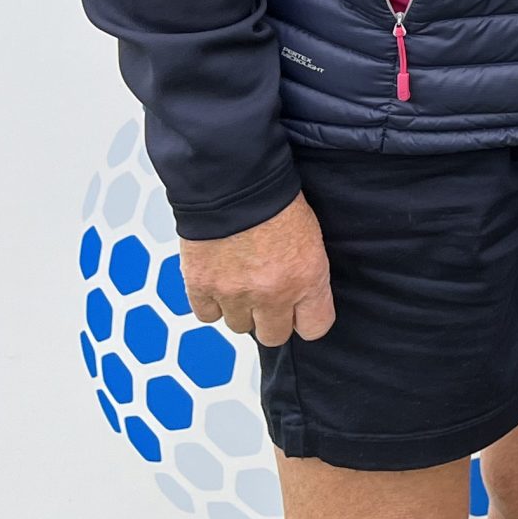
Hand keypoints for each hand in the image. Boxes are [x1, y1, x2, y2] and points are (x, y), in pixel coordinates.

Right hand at [179, 193, 335, 347]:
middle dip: (272, 320)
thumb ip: (306, 275)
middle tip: (267, 298)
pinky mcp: (201, 288)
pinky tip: (218, 282)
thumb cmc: (277, 202)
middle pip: (273, 336)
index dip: (306, 320)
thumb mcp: (311, 238)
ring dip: (240, 309)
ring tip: (241, 282)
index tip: (300, 312)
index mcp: (307, 279)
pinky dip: (211, 303)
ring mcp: (234, 294)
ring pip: (238, 327)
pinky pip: (207, 316)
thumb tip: (300, 299)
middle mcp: (272, 293)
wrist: (235, 182)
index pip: (316, 328)